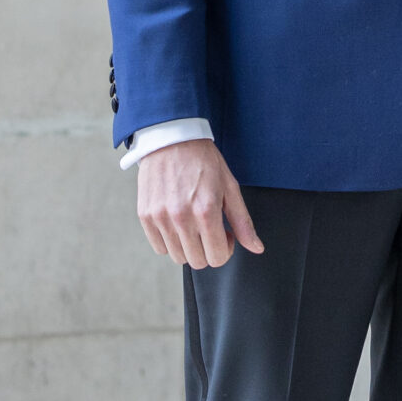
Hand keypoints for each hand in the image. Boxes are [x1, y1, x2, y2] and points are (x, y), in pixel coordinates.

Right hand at [137, 140, 263, 267]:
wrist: (171, 139)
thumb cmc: (203, 161)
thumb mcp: (230, 187)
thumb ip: (243, 222)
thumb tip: (256, 248)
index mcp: (205, 211)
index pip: (217, 257)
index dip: (226, 250)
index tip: (225, 235)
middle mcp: (181, 217)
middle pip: (198, 261)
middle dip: (208, 250)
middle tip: (210, 230)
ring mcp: (160, 217)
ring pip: (178, 257)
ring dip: (189, 247)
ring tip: (193, 226)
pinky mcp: (145, 215)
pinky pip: (159, 247)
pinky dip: (170, 242)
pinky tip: (178, 224)